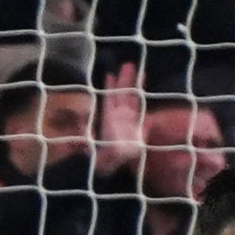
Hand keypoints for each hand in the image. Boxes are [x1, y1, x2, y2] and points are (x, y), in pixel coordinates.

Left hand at [96, 60, 143, 177]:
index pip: (110, 100)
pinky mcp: (139, 128)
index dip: (111, 89)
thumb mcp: (101, 151)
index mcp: (110, 120)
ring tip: (139, 71)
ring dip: (135, 85)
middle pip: (122, 95)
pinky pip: (141, 112)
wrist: (116, 169)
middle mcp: (119, 118)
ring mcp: (129, 121)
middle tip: (128, 64)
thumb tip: (90, 128)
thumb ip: (96, 140)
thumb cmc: (108, 160)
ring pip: (132, 99)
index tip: (110, 76)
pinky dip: (143, 102)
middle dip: (125, 80)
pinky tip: (145, 92)